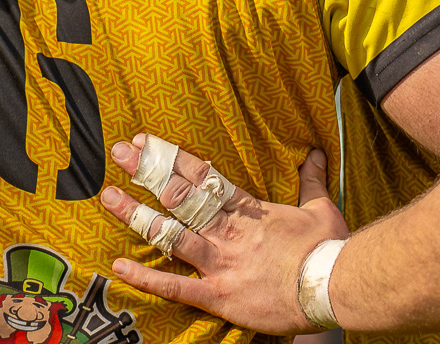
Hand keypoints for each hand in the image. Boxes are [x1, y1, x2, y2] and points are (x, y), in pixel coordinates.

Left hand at [100, 133, 345, 334]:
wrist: (329, 286)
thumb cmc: (327, 249)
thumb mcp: (321, 207)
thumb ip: (312, 179)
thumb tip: (315, 152)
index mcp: (249, 210)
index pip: (204, 178)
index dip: (174, 158)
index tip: (150, 143)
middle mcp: (227, 232)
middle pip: (180, 198)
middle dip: (148, 173)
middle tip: (120, 153)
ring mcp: (219, 263)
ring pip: (171, 235)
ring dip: (138, 216)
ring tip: (109, 197)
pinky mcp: (218, 295)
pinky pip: (174, 286)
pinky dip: (145, 277)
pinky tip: (118, 266)